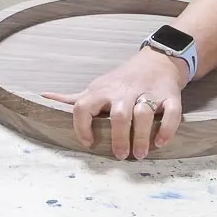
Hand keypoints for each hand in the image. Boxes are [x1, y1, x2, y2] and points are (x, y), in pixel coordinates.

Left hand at [43, 48, 189, 159]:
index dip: (82, 126)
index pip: (84, 107)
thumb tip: (44, 97)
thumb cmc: (121, 80)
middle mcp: (124, 92)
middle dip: (119, 138)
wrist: (157, 60)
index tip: (88, 143)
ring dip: (142, 137)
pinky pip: (171, 113)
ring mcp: (148, 93)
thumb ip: (74, 98)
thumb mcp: (97, 87)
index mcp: (102, 91)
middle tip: (120, 156)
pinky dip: (167, 129)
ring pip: (144, 114)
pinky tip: (160, 143)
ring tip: (139, 154)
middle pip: (120, 115)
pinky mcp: (169, 96)